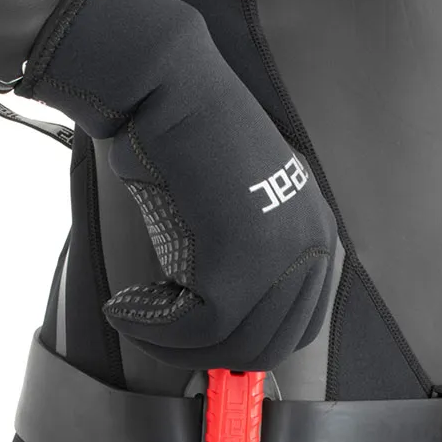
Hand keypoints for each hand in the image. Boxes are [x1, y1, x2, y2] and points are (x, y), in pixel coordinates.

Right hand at [17, 0, 337, 369]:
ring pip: (234, 346)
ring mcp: (282, 259)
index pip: (298, 326)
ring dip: (173, 346)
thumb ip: (245, 264)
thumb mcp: (234, 212)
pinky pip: (199, 330)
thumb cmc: (188, 142)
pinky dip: (155, 332)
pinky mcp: (241, 265)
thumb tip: (219, 326)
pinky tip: (125, 308)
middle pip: (269, 346)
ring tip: (135, 316)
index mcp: (315, 236)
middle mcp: (311, 250)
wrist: (169, 88)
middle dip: (207, 353)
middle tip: (157, 333)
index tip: (198, 338)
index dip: (245, 343)